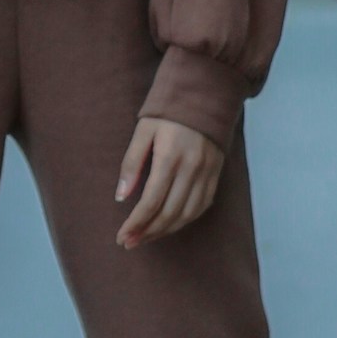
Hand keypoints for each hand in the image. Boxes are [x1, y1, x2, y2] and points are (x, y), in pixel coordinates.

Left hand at [115, 117, 224, 249]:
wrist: (205, 95)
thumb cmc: (167, 112)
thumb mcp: (143, 131)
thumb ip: (131, 164)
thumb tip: (121, 198)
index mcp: (170, 157)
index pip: (151, 201)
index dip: (136, 223)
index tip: (122, 236)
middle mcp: (191, 168)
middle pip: (169, 213)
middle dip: (147, 232)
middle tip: (129, 242)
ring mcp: (207, 173)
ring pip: (186, 214)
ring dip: (165, 230)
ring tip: (145, 238)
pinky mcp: (216, 175)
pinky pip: (201, 207)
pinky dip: (184, 220)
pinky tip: (169, 225)